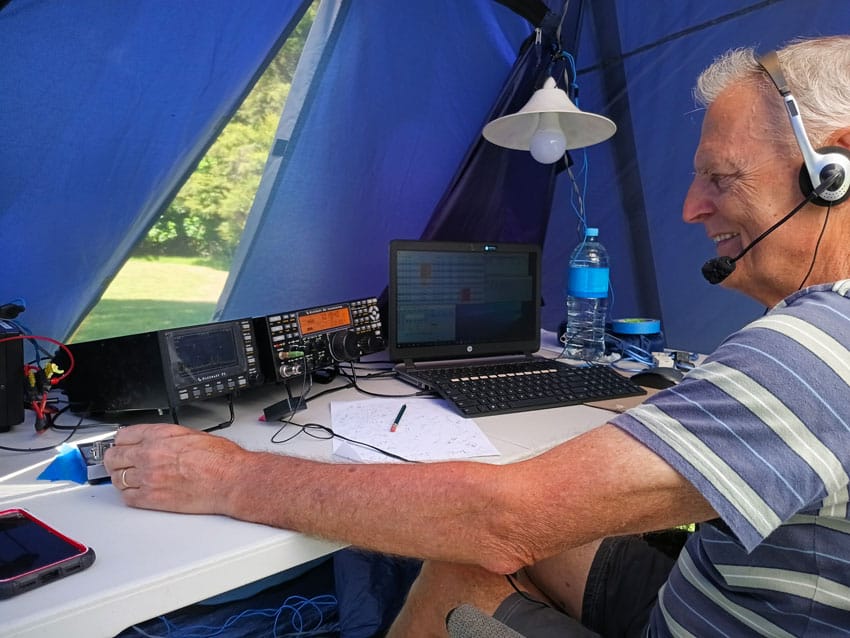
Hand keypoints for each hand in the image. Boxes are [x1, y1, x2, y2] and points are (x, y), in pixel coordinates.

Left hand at [103, 423, 246, 514]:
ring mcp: (148, 477)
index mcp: (159, 435)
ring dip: (120, 477)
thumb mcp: (191, 434)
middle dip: (114, 459)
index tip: (121, 445)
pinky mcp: (152, 498)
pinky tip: (136, 491)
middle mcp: (150, 454)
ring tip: (127, 477)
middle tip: (118, 462)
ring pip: (117, 478)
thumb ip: (167, 438)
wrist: (230, 479)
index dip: (121, 441)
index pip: (123, 435)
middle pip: (113, 457)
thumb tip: (156, 441)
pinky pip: (127, 497)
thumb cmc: (220, 459)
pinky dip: (128, 494)